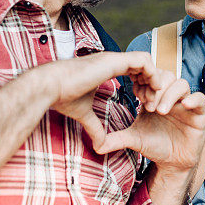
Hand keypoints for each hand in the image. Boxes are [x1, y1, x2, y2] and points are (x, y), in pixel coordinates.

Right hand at [41, 51, 163, 149]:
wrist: (51, 87)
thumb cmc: (62, 96)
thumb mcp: (84, 114)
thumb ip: (94, 127)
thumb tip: (98, 145)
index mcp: (107, 68)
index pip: (134, 70)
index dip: (142, 85)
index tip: (142, 104)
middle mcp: (112, 61)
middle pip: (143, 65)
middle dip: (151, 84)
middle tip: (149, 103)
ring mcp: (114, 58)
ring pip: (147, 61)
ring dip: (153, 79)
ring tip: (150, 99)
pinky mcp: (114, 60)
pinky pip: (144, 60)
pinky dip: (151, 74)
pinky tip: (148, 91)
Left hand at [97, 70, 204, 170]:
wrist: (172, 163)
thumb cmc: (154, 146)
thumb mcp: (134, 139)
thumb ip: (116, 138)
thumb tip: (96, 145)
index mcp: (155, 97)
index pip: (151, 77)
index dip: (144, 81)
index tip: (136, 95)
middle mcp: (171, 97)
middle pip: (167, 76)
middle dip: (156, 87)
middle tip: (148, 104)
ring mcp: (185, 104)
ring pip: (182, 84)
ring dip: (170, 94)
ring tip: (160, 110)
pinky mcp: (199, 114)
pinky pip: (200, 98)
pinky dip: (193, 99)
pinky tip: (184, 106)